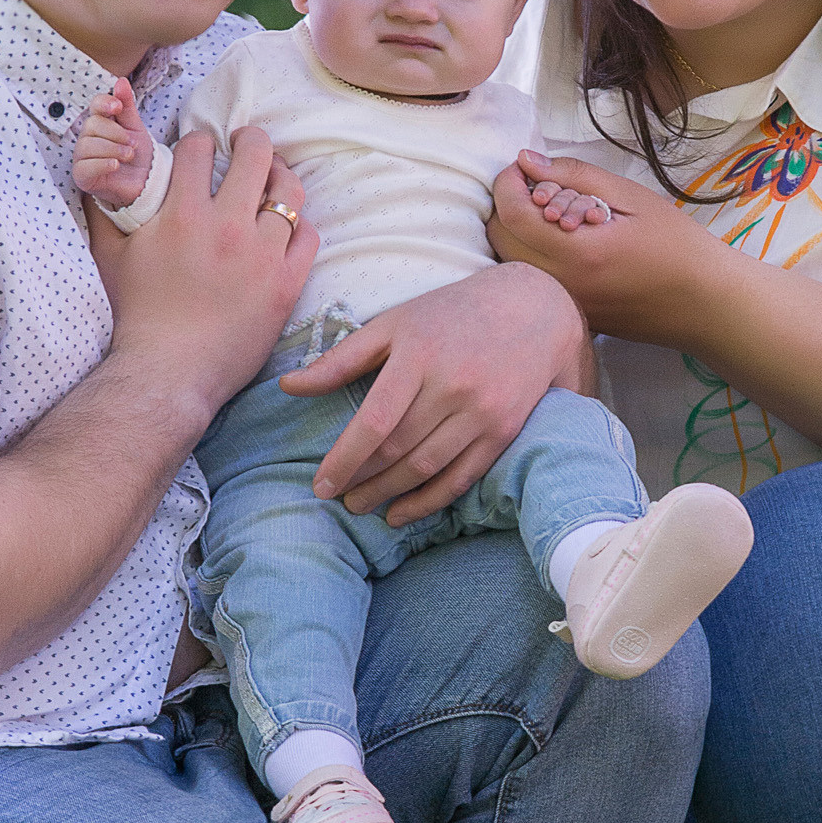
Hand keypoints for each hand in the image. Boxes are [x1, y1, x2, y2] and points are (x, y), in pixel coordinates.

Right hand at [73, 78, 154, 208]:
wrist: (145, 183)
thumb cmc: (138, 154)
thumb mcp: (136, 127)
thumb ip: (127, 105)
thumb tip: (120, 81)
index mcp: (100, 122)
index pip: (95, 105)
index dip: (104, 103)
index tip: (117, 107)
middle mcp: (88, 138)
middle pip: (92, 125)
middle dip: (115, 132)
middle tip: (133, 143)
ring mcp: (82, 157)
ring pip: (87, 145)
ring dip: (112, 148)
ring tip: (129, 155)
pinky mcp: (82, 176)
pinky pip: (84, 166)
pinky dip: (102, 164)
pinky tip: (117, 165)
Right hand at [90, 125, 317, 424]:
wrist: (168, 374)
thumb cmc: (135, 317)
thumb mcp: (109, 257)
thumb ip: (102, 212)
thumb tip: (96, 178)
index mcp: (183, 213)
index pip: (199, 150)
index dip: (199, 142)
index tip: (201, 151)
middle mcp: (228, 226)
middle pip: (255, 155)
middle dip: (250, 139)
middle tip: (245, 143)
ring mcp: (263, 254)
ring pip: (289, 190)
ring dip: (280, 175)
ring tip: (273, 175)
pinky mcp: (286, 284)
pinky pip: (308, 236)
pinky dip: (299, 225)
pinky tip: (287, 225)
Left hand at [278, 260, 588, 525]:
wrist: (534, 309)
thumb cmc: (450, 315)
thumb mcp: (393, 324)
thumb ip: (341, 359)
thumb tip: (287, 385)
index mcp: (419, 355)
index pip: (375, 422)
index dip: (344, 459)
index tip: (321, 485)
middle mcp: (454, 386)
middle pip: (399, 450)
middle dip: (362, 481)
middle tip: (336, 498)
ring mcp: (483, 412)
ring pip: (428, 468)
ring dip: (390, 495)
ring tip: (362, 506)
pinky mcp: (504, 431)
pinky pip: (462, 477)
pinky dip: (430, 501)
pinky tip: (402, 512)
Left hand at [489, 149, 704, 343]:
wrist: (705, 303)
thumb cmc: (676, 245)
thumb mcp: (631, 197)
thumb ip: (575, 176)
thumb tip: (526, 161)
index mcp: (578, 253)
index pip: (512, 215)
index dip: (507, 183)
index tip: (523, 168)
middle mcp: (561, 286)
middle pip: (499, 240)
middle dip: (507, 205)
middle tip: (539, 188)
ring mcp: (562, 306)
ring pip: (508, 262)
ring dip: (516, 231)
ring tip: (553, 214)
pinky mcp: (568, 316)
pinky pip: (529, 281)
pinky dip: (531, 255)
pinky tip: (563, 242)